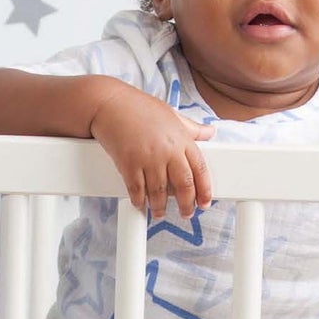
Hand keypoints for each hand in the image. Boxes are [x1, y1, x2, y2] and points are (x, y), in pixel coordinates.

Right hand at [88, 81, 214, 218]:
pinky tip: (141, 204)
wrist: (109, 104)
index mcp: (181, 138)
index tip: (204, 202)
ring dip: (160, 206)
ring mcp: (147, 158)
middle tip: (186, 214)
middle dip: (186, 204)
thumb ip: (191, 128)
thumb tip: (209, 132)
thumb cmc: (139, 108)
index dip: (204, 190)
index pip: (200, 169)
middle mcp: (167, 150)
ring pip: (159, 192)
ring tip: (160, 212)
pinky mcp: (128, 164)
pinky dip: (139, 200)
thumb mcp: (171, 115)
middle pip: (183, 185)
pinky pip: (136, 190)